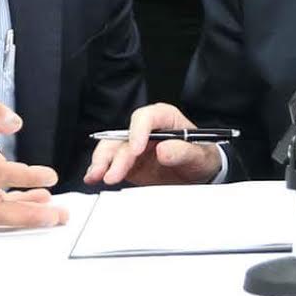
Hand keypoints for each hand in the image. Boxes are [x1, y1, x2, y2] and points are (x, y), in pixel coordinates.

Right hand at [83, 102, 224, 186]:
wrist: (200, 175)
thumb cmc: (202, 158)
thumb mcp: (200, 156)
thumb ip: (184, 152)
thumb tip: (164, 149)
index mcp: (166, 119)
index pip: (148, 117)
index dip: (139, 131)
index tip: (136, 149)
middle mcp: (147, 131)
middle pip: (125, 136)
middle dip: (116, 155)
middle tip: (113, 174)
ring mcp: (136, 147)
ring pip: (112, 148)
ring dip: (102, 162)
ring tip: (96, 176)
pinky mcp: (129, 163)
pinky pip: (110, 163)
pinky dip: (100, 170)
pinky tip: (93, 177)